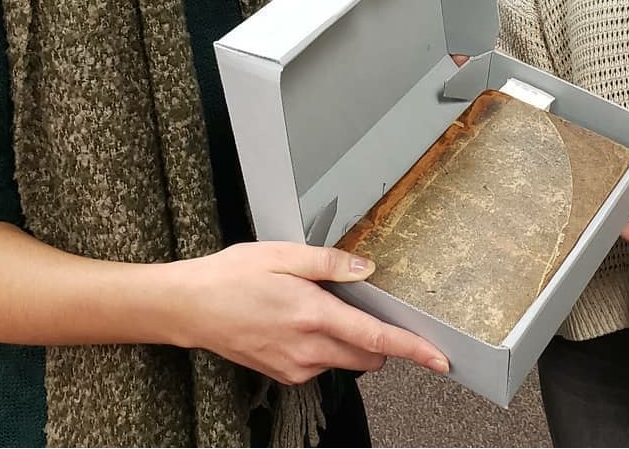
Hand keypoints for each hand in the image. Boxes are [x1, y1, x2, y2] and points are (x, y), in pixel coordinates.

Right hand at [166, 241, 449, 384]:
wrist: (189, 307)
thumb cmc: (232, 276)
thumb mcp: (282, 254)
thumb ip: (329, 262)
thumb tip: (365, 269)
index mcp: (313, 316)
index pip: (376, 339)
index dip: (413, 349)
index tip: (439, 359)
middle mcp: (307, 349)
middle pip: (367, 354)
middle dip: (379, 336)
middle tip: (360, 301)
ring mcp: (294, 366)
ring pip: (344, 358)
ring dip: (349, 337)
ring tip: (315, 303)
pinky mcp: (283, 373)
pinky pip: (320, 362)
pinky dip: (324, 343)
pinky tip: (299, 318)